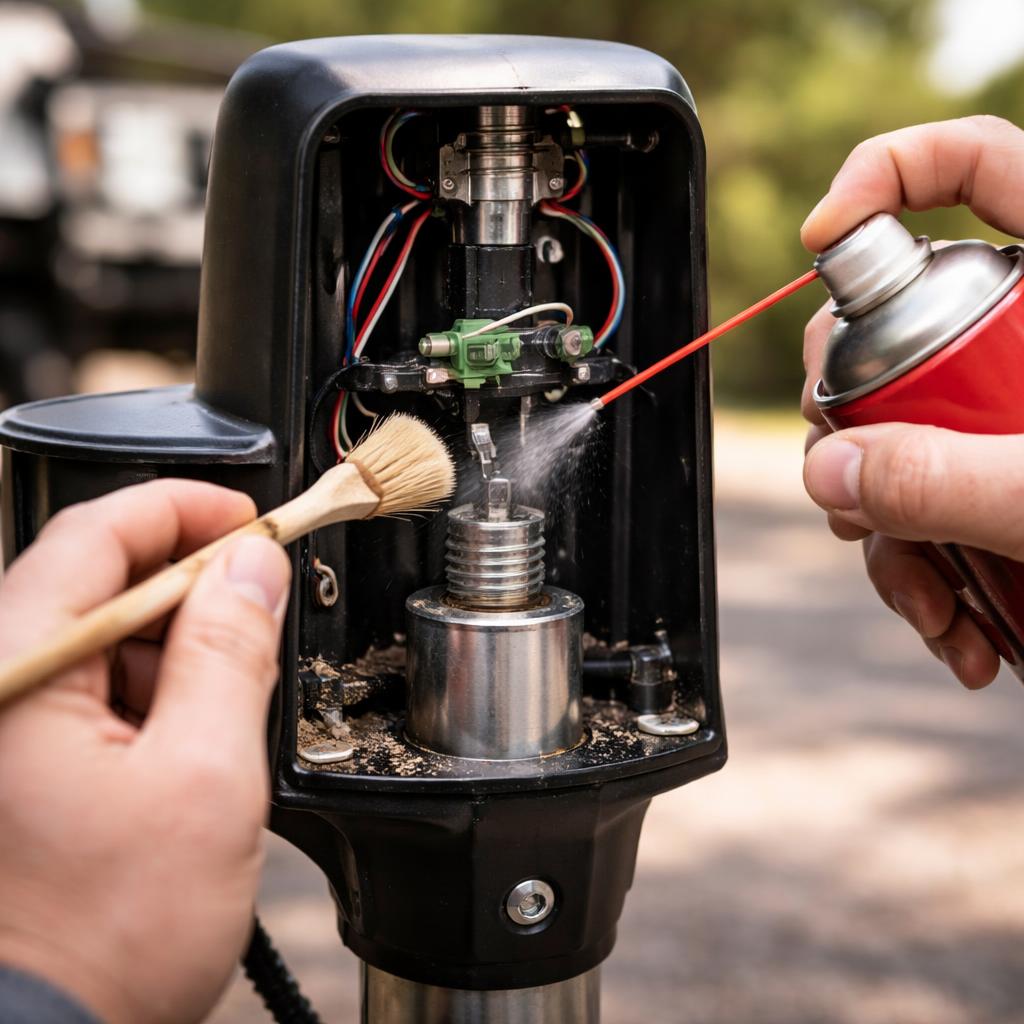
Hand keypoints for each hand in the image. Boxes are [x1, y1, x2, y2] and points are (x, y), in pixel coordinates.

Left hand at [0, 480, 290, 1022]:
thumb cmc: (105, 938)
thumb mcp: (204, 777)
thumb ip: (231, 652)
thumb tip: (252, 567)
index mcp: (20, 674)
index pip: (95, 535)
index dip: (185, 509)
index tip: (248, 518)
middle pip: (98, 581)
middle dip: (192, 585)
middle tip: (259, 606)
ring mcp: (6, 724)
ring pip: (102, 638)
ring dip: (177, 648)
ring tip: (223, 710)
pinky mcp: (23, 760)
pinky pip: (93, 690)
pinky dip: (153, 693)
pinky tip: (187, 742)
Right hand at [801, 115, 1023, 688]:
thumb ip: (949, 481)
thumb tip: (829, 472)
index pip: (980, 163)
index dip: (884, 176)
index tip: (818, 238)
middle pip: (897, 326)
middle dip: (851, 425)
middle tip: (850, 498)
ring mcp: (1017, 405)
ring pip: (901, 430)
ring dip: (890, 531)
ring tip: (931, 609)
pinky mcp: (1013, 468)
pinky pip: (935, 493)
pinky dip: (928, 562)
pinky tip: (955, 626)